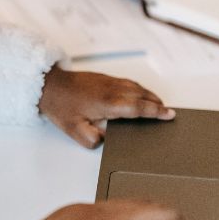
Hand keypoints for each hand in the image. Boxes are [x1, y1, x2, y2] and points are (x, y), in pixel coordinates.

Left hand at [38, 65, 174, 147]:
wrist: (48, 84)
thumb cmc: (60, 105)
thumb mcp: (74, 129)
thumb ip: (92, 139)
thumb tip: (105, 141)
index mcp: (108, 103)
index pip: (138, 108)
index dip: (155, 111)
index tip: (169, 115)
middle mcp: (112, 90)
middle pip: (142, 95)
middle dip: (157, 103)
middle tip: (169, 112)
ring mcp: (108, 82)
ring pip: (136, 87)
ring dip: (149, 95)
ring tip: (159, 104)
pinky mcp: (103, 78)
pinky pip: (128, 82)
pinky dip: (139, 88)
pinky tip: (140, 93)